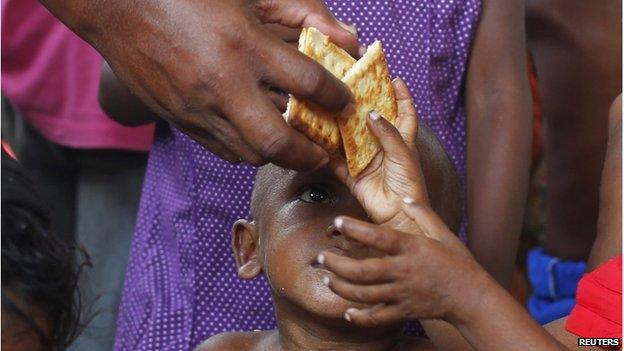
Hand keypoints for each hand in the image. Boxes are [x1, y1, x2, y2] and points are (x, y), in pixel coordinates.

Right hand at [44, 0, 357, 169]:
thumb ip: (301, 14)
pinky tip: (256, 138)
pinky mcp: (180, 120)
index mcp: (243, 45)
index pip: (308, 83)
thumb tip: (347, 37)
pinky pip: (222, 150)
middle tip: (324, 153)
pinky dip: (246, 150)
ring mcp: (198, 108)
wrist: (117, 7)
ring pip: (249, 153)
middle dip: (308, 154)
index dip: (337, 98)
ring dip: (278, 155)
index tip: (346, 104)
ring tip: (293, 145)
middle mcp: (223, 84)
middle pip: (277, 141)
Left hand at [320, 202, 487, 326]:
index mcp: (412, 248)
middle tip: (320, 256)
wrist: (472, 297)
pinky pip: (377, 317)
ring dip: (340, 287)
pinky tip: (347, 312)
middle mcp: (403, 271)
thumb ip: (422, 213)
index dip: (355, 229)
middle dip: (336, 264)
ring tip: (327, 278)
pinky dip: (360, 317)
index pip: (379, 237)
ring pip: (364, 294)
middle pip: (362, 270)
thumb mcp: (443, 232)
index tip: (337, 221)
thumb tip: (404, 197)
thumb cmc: (457, 261)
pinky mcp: (404, 311)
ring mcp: (402, 293)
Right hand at [329, 79, 427, 229]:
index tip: (393, 78)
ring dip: (340, 126)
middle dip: (363, 105)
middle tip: (350, 89)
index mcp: (403, 141)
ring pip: (351, 138)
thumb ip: (388, 133)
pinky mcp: (352, 175)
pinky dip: (326, 152)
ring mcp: (366, 160)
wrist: (397, 217)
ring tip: (328, 107)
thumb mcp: (403, 154)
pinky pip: (336, 161)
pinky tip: (315, 139)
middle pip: (372, 121)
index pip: (405, 112)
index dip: (402, 95)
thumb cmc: (408, 186)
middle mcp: (383, 147)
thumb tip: (372, 113)